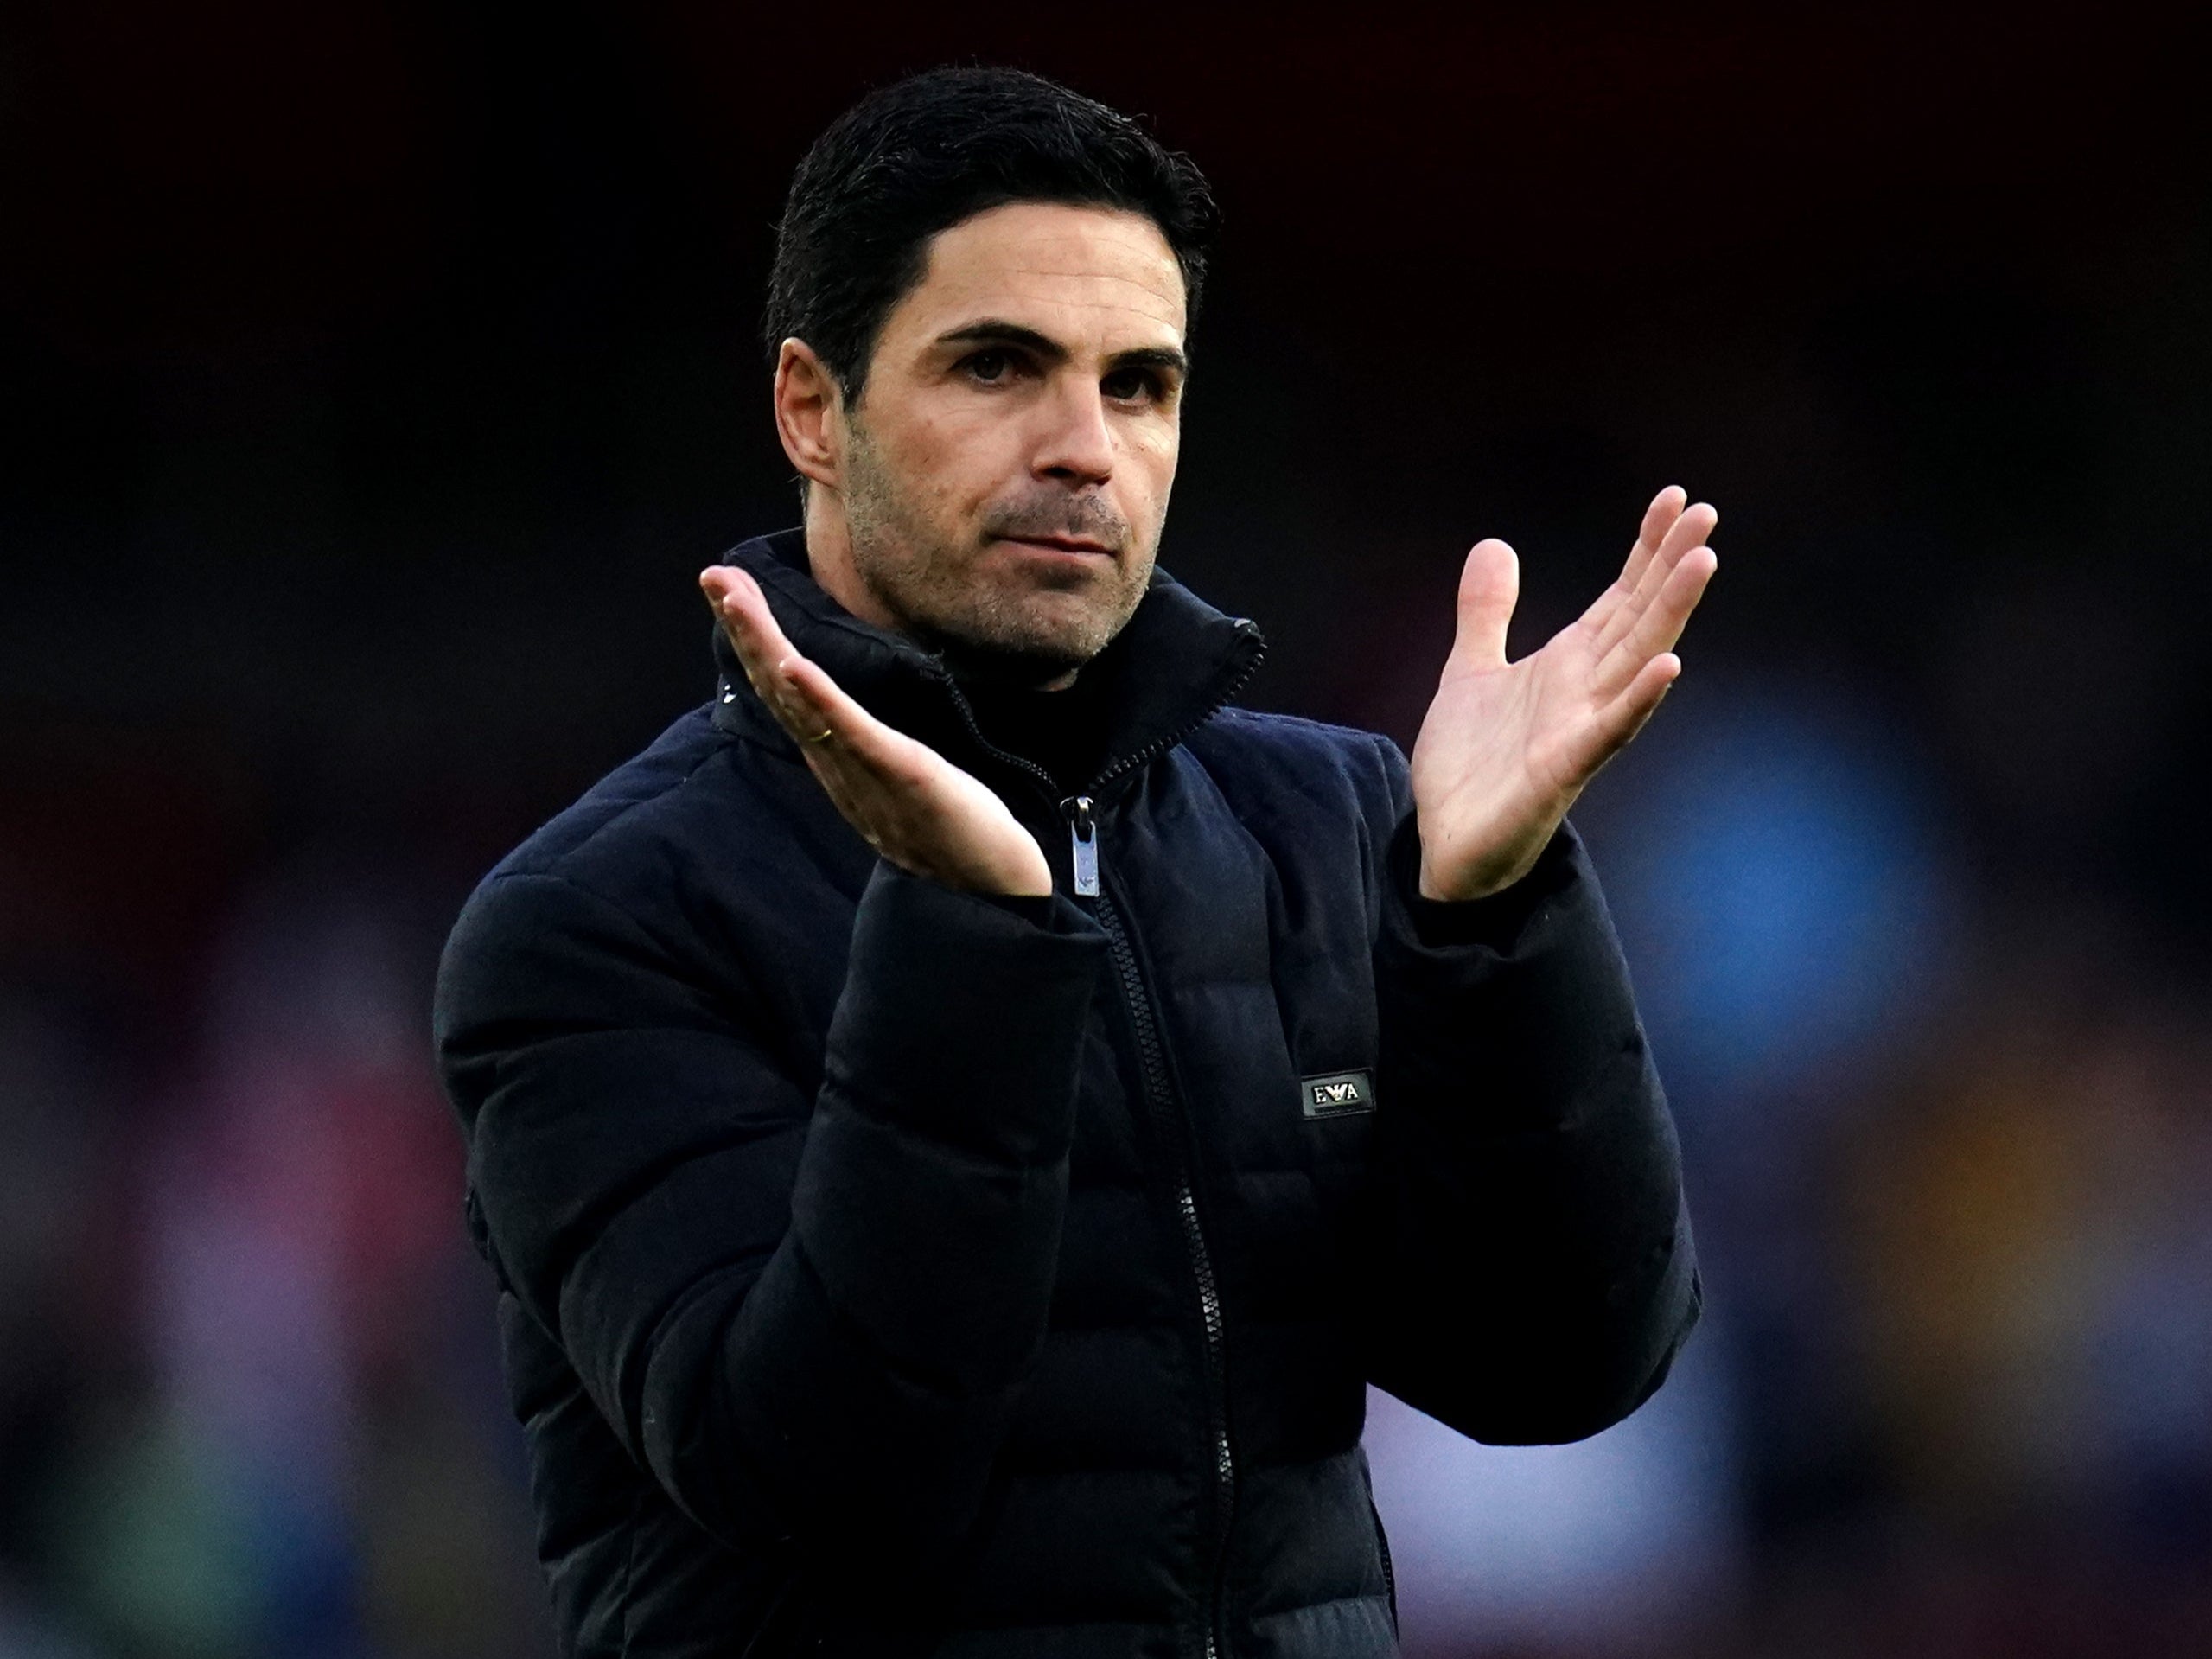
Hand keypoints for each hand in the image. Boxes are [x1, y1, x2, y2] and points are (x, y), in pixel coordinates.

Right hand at [700, 566, 1054, 897]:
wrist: (990, 893)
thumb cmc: (954, 832)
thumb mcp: (900, 778)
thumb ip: (868, 748)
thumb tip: (849, 717)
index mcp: (838, 761)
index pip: (786, 691)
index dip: (755, 640)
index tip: (730, 588)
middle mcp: (837, 767)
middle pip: (778, 688)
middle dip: (745, 629)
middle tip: (712, 575)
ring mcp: (864, 774)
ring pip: (802, 703)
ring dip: (766, 647)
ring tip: (737, 599)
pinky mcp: (902, 777)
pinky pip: (853, 734)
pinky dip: (819, 700)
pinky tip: (793, 666)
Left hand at [1410, 486, 1718, 900]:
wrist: (1443, 843)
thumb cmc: (1470, 767)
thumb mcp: (1469, 671)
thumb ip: (1486, 613)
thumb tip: (1496, 544)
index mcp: (1568, 665)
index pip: (1620, 597)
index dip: (1647, 549)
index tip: (1675, 498)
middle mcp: (1585, 691)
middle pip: (1640, 618)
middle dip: (1671, 566)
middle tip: (1706, 513)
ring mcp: (1580, 730)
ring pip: (1637, 662)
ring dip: (1670, 614)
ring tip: (1703, 562)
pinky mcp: (1562, 772)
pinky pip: (1609, 732)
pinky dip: (1638, 699)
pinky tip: (1669, 667)